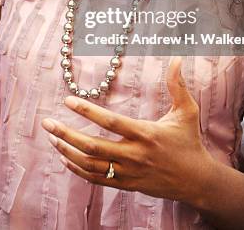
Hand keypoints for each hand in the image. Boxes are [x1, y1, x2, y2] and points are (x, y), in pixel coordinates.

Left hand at [41, 58, 214, 204]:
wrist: (197, 181)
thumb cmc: (189, 142)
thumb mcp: (187, 111)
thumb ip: (178, 85)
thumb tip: (177, 58)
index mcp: (146, 134)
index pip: (110, 122)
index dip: (87, 111)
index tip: (67, 101)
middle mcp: (134, 155)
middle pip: (92, 147)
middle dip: (66, 134)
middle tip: (47, 122)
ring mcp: (128, 172)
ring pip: (90, 165)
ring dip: (68, 151)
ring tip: (52, 137)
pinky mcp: (126, 184)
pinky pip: (97, 179)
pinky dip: (78, 170)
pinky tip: (66, 158)